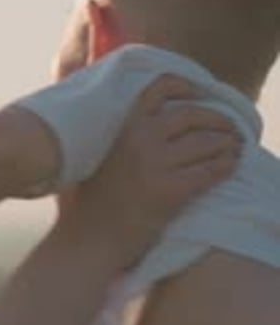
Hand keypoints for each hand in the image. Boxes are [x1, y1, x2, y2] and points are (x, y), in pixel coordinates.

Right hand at [60, 76, 241, 268]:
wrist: (89, 239)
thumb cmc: (90, 202)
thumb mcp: (97, 154)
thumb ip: (119, 131)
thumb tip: (136, 105)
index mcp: (124, 126)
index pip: (160, 88)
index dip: (186, 85)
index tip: (202, 93)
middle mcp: (140, 139)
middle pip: (192, 114)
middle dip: (218, 119)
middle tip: (231, 127)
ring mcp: (155, 165)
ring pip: (206, 143)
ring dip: (227, 143)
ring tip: (236, 147)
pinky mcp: (169, 191)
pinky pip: (208, 172)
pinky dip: (225, 166)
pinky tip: (230, 166)